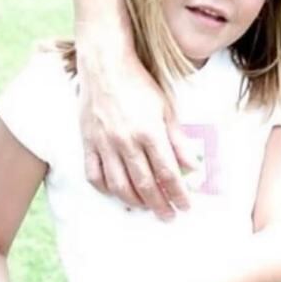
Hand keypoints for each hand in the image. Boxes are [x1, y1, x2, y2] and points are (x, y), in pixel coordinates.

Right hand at [77, 43, 197, 218]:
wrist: (105, 66)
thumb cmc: (139, 83)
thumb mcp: (166, 107)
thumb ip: (178, 139)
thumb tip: (192, 165)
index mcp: (149, 131)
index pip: (168, 173)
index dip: (178, 193)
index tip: (185, 206)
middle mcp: (126, 141)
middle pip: (145, 184)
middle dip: (160, 204)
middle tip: (169, 216)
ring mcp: (104, 144)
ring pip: (119, 186)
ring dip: (135, 202)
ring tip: (147, 207)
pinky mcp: (88, 143)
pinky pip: (94, 175)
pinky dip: (106, 189)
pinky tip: (118, 192)